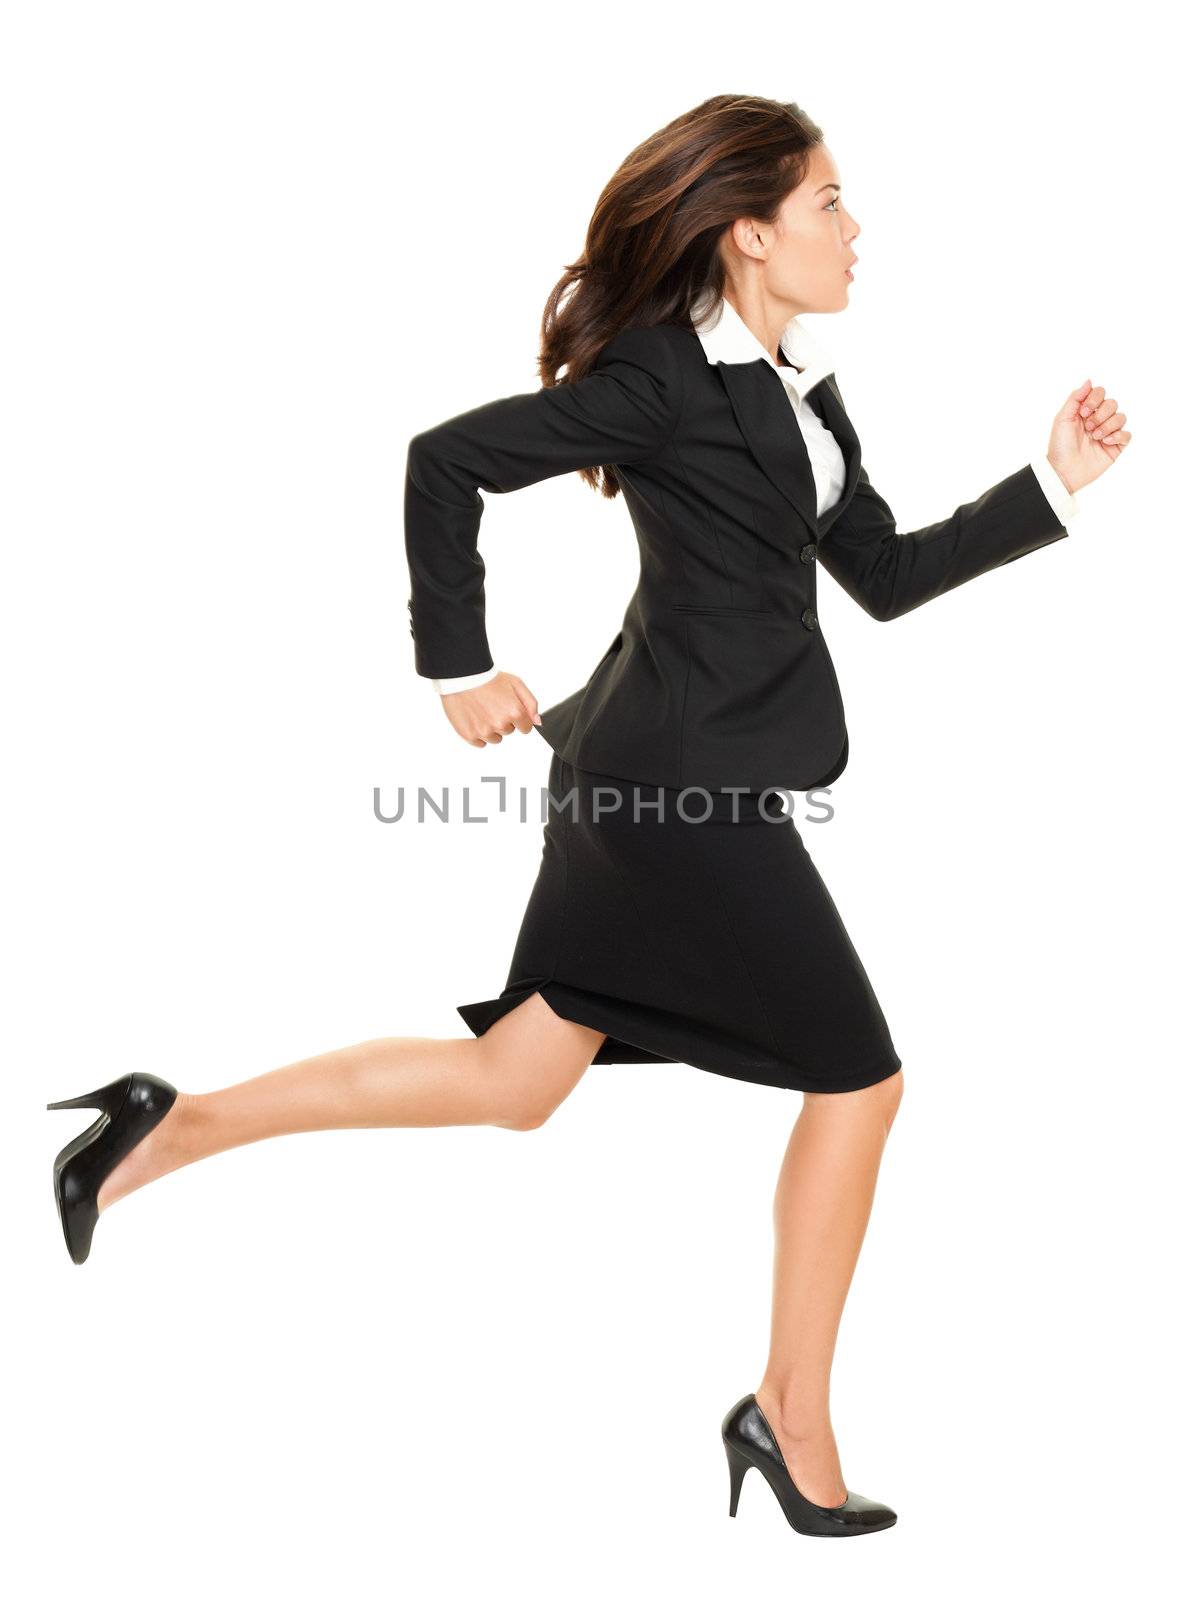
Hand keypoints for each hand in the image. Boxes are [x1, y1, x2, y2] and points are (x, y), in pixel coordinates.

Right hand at [439, 670, 541, 747]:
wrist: (462, 676)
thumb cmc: (488, 678)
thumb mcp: (516, 683)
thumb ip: (531, 704)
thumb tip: (537, 722)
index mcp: (515, 712)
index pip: (525, 728)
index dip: (518, 718)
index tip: (508, 709)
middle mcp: (500, 724)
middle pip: (508, 731)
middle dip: (503, 720)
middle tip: (492, 705)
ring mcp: (484, 731)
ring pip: (494, 739)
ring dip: (490, 728)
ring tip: (482, 710)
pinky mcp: (469, 735)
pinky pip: (480, 743)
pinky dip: (478, 733)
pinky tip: (474, 718)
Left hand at [1047, 379, 1130, 493]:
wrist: (1063, 470)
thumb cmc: (1060, 446)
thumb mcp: (1062, 418)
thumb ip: (1075, 398)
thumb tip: (1089, 381)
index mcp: (1086, 411)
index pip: (1100, 392)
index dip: (1095, 399)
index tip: (1084, 412)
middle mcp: (1098, 419)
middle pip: (1112, 403)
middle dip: (1101, 414)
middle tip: (1088, 427)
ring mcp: (1108, 433)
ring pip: (1121, 417)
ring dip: (1108, 425)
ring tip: (1095, 437)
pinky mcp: (1116, 446)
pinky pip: (1127, 434)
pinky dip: (1118, 436)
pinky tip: (1105, 442)